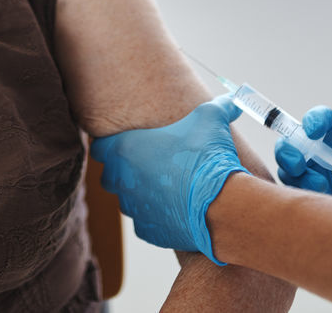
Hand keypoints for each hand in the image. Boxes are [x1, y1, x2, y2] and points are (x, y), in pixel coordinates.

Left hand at [92, 95, 248, 264]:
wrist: (221, 204)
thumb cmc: (208, 157)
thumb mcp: (212, 119)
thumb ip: (218, 105)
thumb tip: (232, 100)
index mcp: (126, 149)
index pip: (99, 147)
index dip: (110, 144)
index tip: (125, 142)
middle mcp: (123, 180)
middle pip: (109, 176)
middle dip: (123, 171)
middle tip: (149, 164)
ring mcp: (134, 208)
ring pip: (128, 201)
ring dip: (141, 194)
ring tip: (167, 187)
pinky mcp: (149, 232)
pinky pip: (145, 223)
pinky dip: (157, 216)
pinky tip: (176, 208)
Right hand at [275, 105, 331, 202]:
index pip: (324, 121)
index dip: (314, 119)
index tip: (313, 131)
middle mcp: (322, 160)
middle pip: (291, 142)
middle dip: (288, 149)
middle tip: (300, 165)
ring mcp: (310, 181)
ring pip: (286, 170)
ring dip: (294, 177)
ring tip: (319, 189)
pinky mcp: (305, 203)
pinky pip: (287, 196)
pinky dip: (293, 198)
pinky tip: (315, 207)